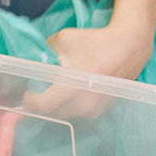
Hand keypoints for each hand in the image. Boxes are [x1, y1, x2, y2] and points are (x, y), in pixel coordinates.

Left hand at [27, 22, 154, 118]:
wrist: (129, 47)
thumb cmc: (96, 42)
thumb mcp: (63, 40)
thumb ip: (44, 52)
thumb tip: (35, 61)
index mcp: (71, 88)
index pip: (42, 105)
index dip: (29, 101)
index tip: (26, 93)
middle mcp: (83, 105)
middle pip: (52, 114)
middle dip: (42, 105)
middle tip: (38, 92)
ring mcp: (94, 111)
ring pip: (66, 116)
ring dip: (57, 108)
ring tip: (54, 94)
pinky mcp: (103, 111)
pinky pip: (80, 115)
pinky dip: (71, 108)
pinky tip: (70, 96)